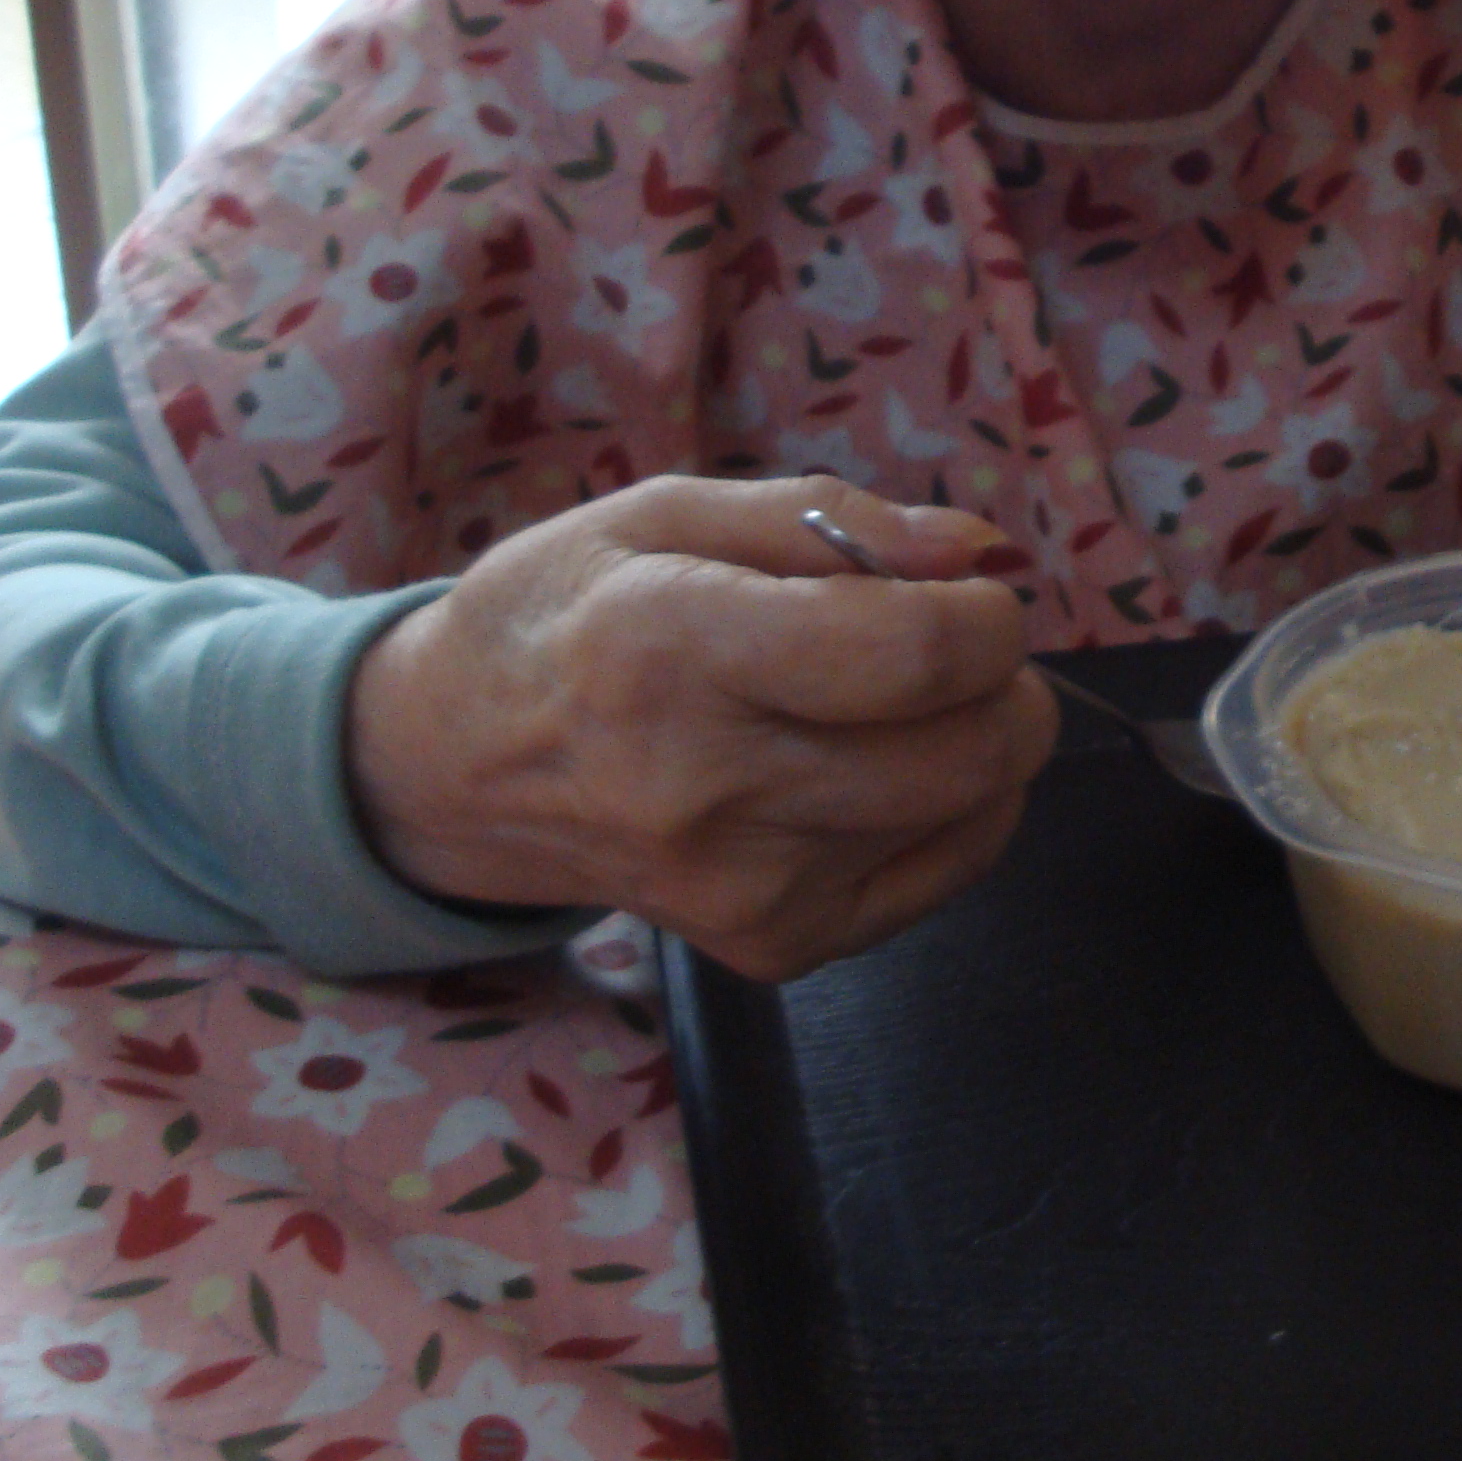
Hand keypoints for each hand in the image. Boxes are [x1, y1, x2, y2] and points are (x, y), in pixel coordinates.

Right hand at [344, 476, 1054, 981]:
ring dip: (982, 741)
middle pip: (966, 752)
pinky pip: (944, 875)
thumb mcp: (664, 513)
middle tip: (958, 645)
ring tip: (904, 703)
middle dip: (1006, 681)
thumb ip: (830, 517)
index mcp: (675, 649)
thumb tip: (977, 551)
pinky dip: (958, 810)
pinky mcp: (773, 948)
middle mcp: (708, 787)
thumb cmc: (566, 614)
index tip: (969, 591)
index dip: (985, 617)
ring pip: (969, 811)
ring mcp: (744, 889)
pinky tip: (890, 768)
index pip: (912, 656)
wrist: (455, 772)